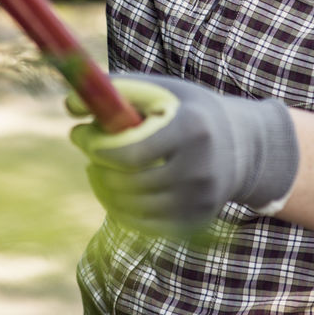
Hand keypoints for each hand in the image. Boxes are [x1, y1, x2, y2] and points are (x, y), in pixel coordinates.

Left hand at [67, 73, 299, 233]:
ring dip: (105, 188)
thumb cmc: (190, 111)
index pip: (130, 151)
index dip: (96, 146)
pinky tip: (117, 189)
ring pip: (133, 207)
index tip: (78, 134)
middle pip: (129, 182)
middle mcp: (200, 167)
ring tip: (100, 169)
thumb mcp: (162, 90)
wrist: (244, 146)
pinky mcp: (197, 219)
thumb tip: (69, 103)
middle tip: (88, 152)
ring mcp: (201, 198)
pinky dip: (122, 208)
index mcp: (191, 129)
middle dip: (98, 167)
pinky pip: (145, 224)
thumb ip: (118, 90)